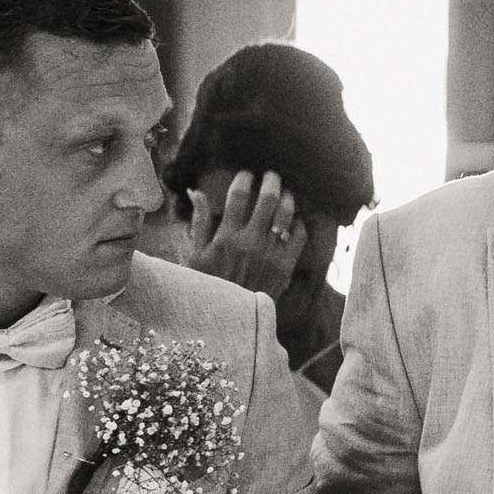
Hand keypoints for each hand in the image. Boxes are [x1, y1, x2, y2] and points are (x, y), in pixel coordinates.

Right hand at [188, 171, 304, 299]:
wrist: (231, 319)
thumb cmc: (209, 286)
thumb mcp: (195, 256)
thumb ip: (198, 222)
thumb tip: (194, 191)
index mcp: (226, 237)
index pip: (238, 197)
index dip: (244, 179)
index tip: (246, 174)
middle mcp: (250, 242)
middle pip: (267, 200)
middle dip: (271, 181)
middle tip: (272, 175)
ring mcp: (271, 254)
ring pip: (286, 215)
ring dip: (288, 198)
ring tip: (287, 192)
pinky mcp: (287, 266)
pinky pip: (299, 237)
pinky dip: (299, 224)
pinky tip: (296, 219)